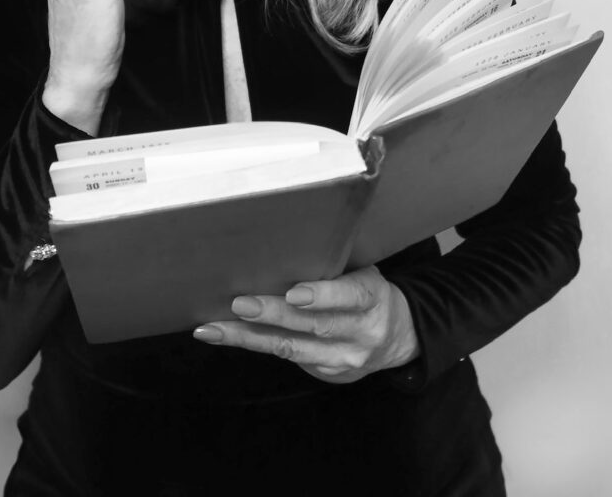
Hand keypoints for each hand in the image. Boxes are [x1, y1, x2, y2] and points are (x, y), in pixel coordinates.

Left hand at [193, 265, 419, 383]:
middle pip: (313, 325)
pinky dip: (252, 344)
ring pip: (291, 347)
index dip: (322, 296)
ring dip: (248, 337)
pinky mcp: (325, 371)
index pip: (350, 296)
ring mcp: (342, 358)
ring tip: (214, 327)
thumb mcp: (364, 272)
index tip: (295, 293)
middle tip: (240, 303)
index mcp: (372, 298)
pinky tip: (224, 335)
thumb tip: (281, 239)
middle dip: (273, 315)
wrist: (398, 337)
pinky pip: (285, 355)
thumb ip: (334, 267)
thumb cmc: (369, 291)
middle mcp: (360, 332)